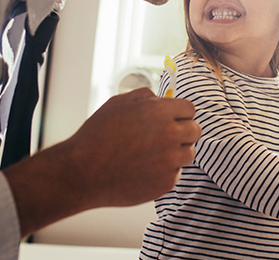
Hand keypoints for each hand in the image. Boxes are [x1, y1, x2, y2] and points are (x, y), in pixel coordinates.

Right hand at [3, 87, 200, 235]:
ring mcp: (170, 161)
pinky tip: (143, 170)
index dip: (180, 113)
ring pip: (189, 154)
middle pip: (195, 131)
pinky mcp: (166, 183)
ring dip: (176, 153)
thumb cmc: (97, 135)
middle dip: (183, 132)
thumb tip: (162, 97)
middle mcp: (170, 135)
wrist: (82, 172)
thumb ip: (145, 96)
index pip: (190, 109)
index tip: (172, 119)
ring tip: (151, 154)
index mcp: (161, 112)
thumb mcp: (118, 104)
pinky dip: (163, 172)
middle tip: (165, 137)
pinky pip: (175, 174)